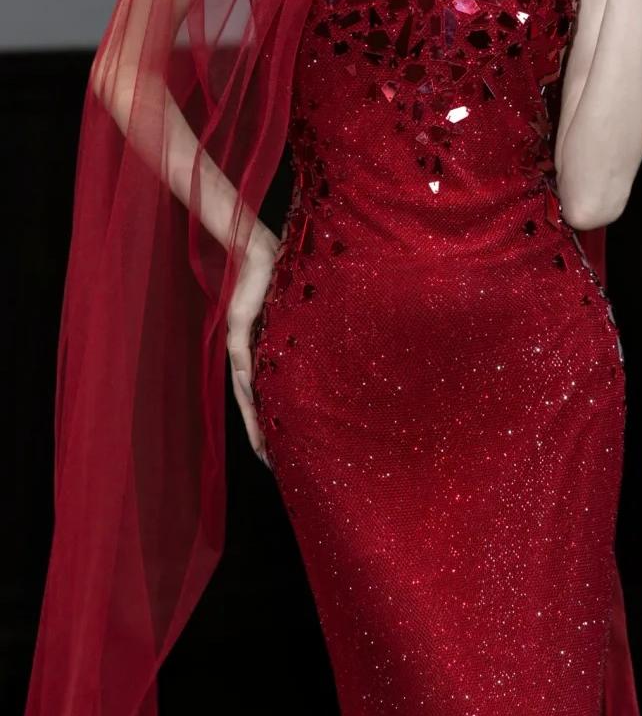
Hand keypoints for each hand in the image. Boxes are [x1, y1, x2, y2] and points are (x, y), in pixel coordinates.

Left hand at [227, 227, 281, 468]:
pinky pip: (243, 361)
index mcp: (261, 353)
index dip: (269, 423)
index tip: (279, 450)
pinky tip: (253, 406)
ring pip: (244, 392)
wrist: (259, 252)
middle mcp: (248, 353)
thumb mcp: (292, 316)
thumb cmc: (279, 279)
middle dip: (258, 435)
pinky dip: (248, 385)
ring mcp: (240, 342)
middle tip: (269, 464)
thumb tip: (328, 351)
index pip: (263, 395)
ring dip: (252, 421)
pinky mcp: (239, 327)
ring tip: (261, 447)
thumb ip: (301, 335)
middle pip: (251, 403)